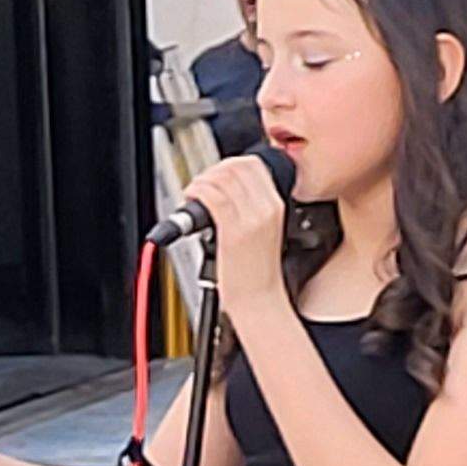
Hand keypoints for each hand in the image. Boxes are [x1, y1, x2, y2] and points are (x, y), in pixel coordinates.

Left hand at [177, 154, 291, 332]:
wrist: (259, 301)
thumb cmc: (258, 272)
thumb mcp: (264, 230)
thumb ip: (251, 207)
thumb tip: (227, 189)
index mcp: (275, 206)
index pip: (252, 165)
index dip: (228, 164)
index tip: (216, 174)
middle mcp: (265, 208)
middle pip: (236, 167)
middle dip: (212, 170)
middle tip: (202, 183)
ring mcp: (250, 219)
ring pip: (222, 178)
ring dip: (201, 180)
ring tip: (194, 193)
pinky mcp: (233, 232)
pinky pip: (212, 197)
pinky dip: (197, 192)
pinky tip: (191, 199)